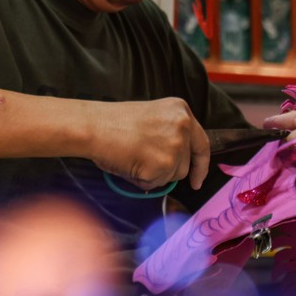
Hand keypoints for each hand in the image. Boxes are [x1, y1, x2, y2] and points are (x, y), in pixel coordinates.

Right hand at [88, 98, 209, 190]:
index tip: (197, 180)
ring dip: (154, 175)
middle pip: (185, 165)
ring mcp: (175, 146)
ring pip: (172, 176)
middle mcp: (183, 126)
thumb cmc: (115, 123)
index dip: (200, 165)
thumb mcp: (154, 117)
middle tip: (143, 158)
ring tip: (135, 157)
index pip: (201, 143)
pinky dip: (142, 180)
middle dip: (167, 170)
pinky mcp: (164, 165)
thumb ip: (171, 134)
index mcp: (181, 110)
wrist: (95, 126)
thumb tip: (178, 163)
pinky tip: (130, 164)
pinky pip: (156, 184)